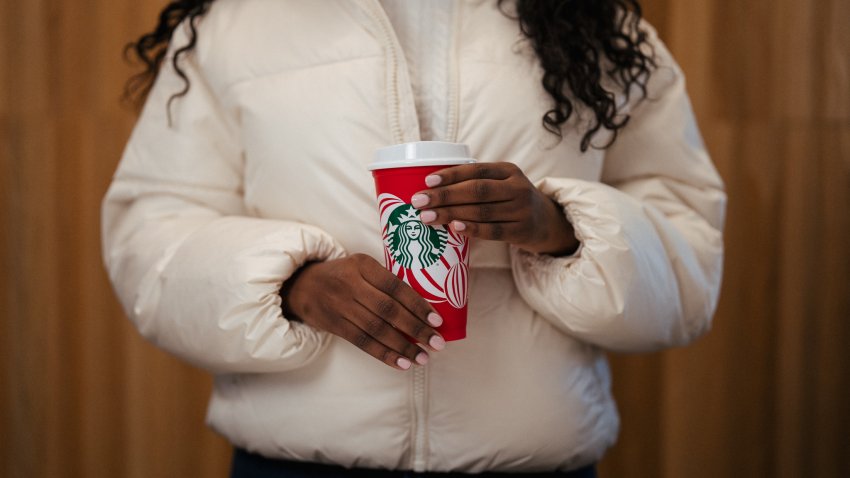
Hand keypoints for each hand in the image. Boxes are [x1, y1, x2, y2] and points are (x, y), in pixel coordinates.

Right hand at [282, 254, 445, 369]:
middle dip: (416, 329)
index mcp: (362, 265)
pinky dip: (385, 354)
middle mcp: (351, 284)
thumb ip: (385, 280)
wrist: (301, 286)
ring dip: (403, 346)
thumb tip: (423, 306)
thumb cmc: (343, 275)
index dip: (417, 304)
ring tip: (424, 357)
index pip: (395, 286)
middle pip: (388, 310)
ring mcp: (341, 306)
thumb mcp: (361, 266)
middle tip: (437, 343)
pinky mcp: (335, 325)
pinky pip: (363, 342)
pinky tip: (402, 363)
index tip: (437, 320)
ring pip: (377, 330)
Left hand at [411, 162, 578, 255]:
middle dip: (444, 196)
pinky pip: (493, 231)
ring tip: (426, 217)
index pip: (476, 170)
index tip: (427, 181)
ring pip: (481, 211)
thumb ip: (476, 182)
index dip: (451, 175)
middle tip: (419, 201)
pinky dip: (472, 229)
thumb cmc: (511, 200)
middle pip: (476, 190)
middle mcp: (517, 188)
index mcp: (508, 170)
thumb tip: (430, 187)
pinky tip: (454, 228)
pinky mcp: (521, 231)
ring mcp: (521, 210)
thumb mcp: (502, 183)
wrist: (547, 222)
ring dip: (450, 214)